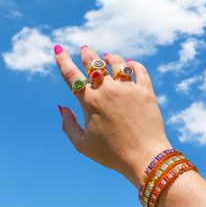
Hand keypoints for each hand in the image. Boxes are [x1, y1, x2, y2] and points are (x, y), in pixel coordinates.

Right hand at [55, 45, 171, 187]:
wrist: (144, 158)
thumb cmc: (111, 154)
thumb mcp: (82, 145)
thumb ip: (68, 125)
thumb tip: (61, 107)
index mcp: (90, 102)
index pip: (71, 75)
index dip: (62, 60)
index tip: (58, 49)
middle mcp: (108, 90)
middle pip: (93, 63)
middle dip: (86, 53)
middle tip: (84, 49)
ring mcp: (128, 89)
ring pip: (117, 62)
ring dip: (109, 57)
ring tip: (106, 57)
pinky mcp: (146, 91)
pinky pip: (140, 70)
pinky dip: (133, 64)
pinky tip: (130, 64)